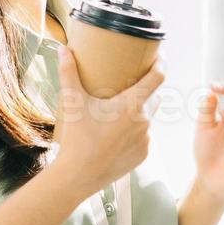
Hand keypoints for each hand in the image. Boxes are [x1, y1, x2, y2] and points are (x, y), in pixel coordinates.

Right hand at [48, 47, 166, 192]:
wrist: (78, 176)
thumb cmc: (76, 137)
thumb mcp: (72, 102)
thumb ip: (68, 73)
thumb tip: (62, 48)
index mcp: (132, 105)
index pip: (158, 78)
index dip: (161, 64)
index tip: (158, 57)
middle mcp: (145, 121)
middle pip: (153, 98)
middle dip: (144, 91)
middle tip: (127, 87)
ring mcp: (147, 139)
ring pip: (148, 119)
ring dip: (139, 114)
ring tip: (119, 113)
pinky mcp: (144, 155)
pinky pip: (144, 138)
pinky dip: (136, 133)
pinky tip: (121, 134)